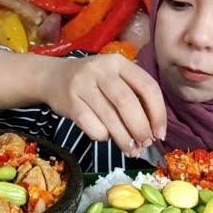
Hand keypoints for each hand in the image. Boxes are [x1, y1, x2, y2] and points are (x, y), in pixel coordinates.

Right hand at [43, 53, 166, 156]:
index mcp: (119, 62)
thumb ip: (134, 96)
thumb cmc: (93, 82)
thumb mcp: (114, 78)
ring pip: (110, 117)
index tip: (160, 133)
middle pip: (128, 103)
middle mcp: (101, 69)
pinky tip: (106, 137)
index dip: (158, 113)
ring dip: (124, 139)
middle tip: (145, 143)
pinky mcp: (69, 103)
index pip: (147, 86)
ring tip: (131, 150)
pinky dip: (103, 136)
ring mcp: (83, 85)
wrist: (51, 77)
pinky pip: (92, 126)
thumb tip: (153, 130)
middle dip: (141, 128)